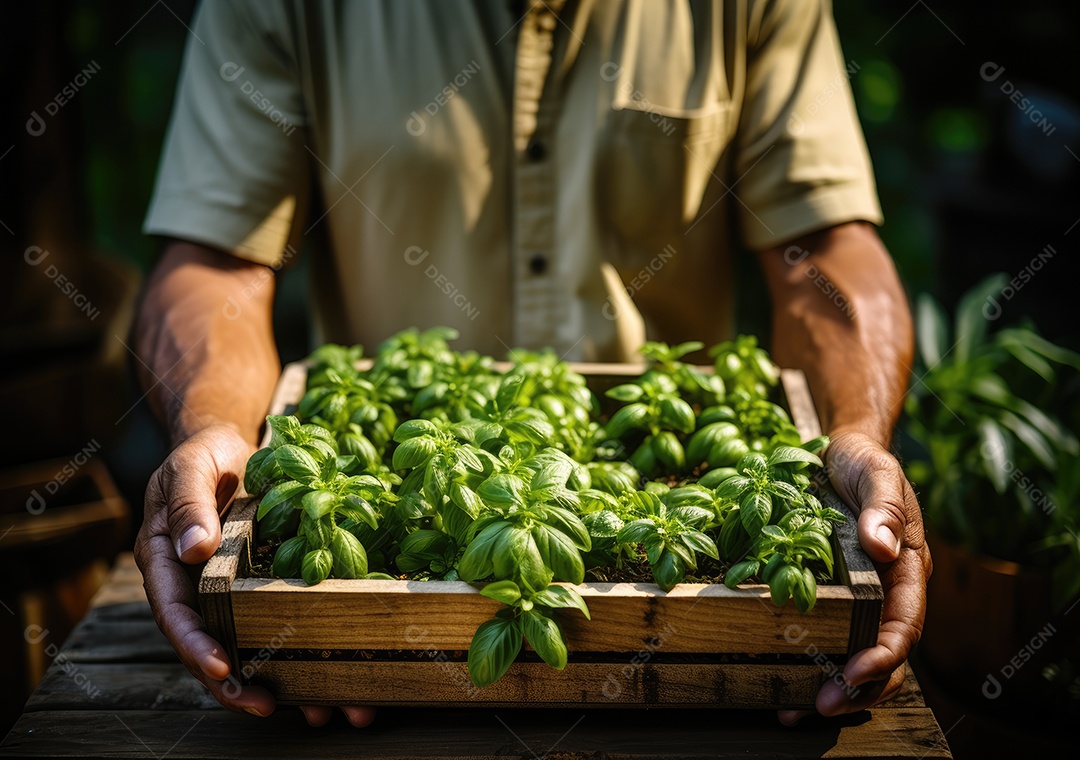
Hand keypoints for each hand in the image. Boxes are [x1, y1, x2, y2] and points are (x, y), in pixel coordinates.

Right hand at [134, 424, 376, 726]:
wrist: (226, 444)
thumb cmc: (204, 453)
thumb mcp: (193, 467)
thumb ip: (190, 504)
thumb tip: (193, 549)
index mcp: (162, 561)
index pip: (175, 612)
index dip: (195, 644)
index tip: (221, 667)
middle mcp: (189, 585)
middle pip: (206, 645)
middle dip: (233, 683)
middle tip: (266, 707)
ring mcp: (221, 591)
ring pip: (240, 644)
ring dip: (271, 680)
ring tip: (312, 707)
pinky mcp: (251, 588)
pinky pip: (268, 625)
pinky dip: (293, 652)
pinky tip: (326, 675)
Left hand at [779, 431, 931, 724]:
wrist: (841, 452)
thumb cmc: (863, 462)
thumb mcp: (877, 474)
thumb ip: (884, 508)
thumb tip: (882, 545)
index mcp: (906, 570)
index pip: (903, 625)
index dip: (883, 656)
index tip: (854, 675)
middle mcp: (886, 592)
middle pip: (881, 656)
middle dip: (855, 690)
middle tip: (816, 707)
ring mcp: (859, 597)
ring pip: (854, 656)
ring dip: (830, 689)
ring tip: (791, 709)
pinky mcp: (832, 595)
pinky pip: (827, 637)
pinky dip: (808, 663)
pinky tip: (779, 678)